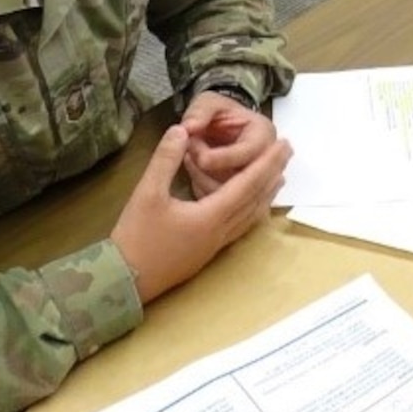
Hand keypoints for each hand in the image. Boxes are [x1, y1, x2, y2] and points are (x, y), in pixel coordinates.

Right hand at [109, 124, 290, 301]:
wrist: (124, 281)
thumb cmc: (136, 236)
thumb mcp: (147, 193)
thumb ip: (165, 160)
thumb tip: (181, 130)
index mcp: (211, 216)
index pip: (247, 184)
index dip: (266, 162)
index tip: (283, 144)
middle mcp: (220, 232)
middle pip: (255, 199)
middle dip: (272, 173)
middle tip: (288, 153)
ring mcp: (214, 245)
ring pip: (249, 216)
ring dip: (265, 193)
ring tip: (278, 176)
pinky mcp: (206, 252)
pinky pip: (239, 227)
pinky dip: (251, 210)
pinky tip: (249, 207)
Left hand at [179, 90, 277, 195]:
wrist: (221, 127)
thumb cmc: (219, 114)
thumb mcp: (208, 102)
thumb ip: (199, 111)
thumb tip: (189, 127)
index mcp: (263, 135)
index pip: (249, 152)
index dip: (223, 157)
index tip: (200, 157)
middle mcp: (266, 161)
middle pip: (240, 179)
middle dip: (209, 171)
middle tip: (190, 155)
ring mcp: (256, 183)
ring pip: (230, 198)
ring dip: (202, 180)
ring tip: (190, 158)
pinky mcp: (242, 199)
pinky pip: (221, 207)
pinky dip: (202, 190)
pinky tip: (194, 172)